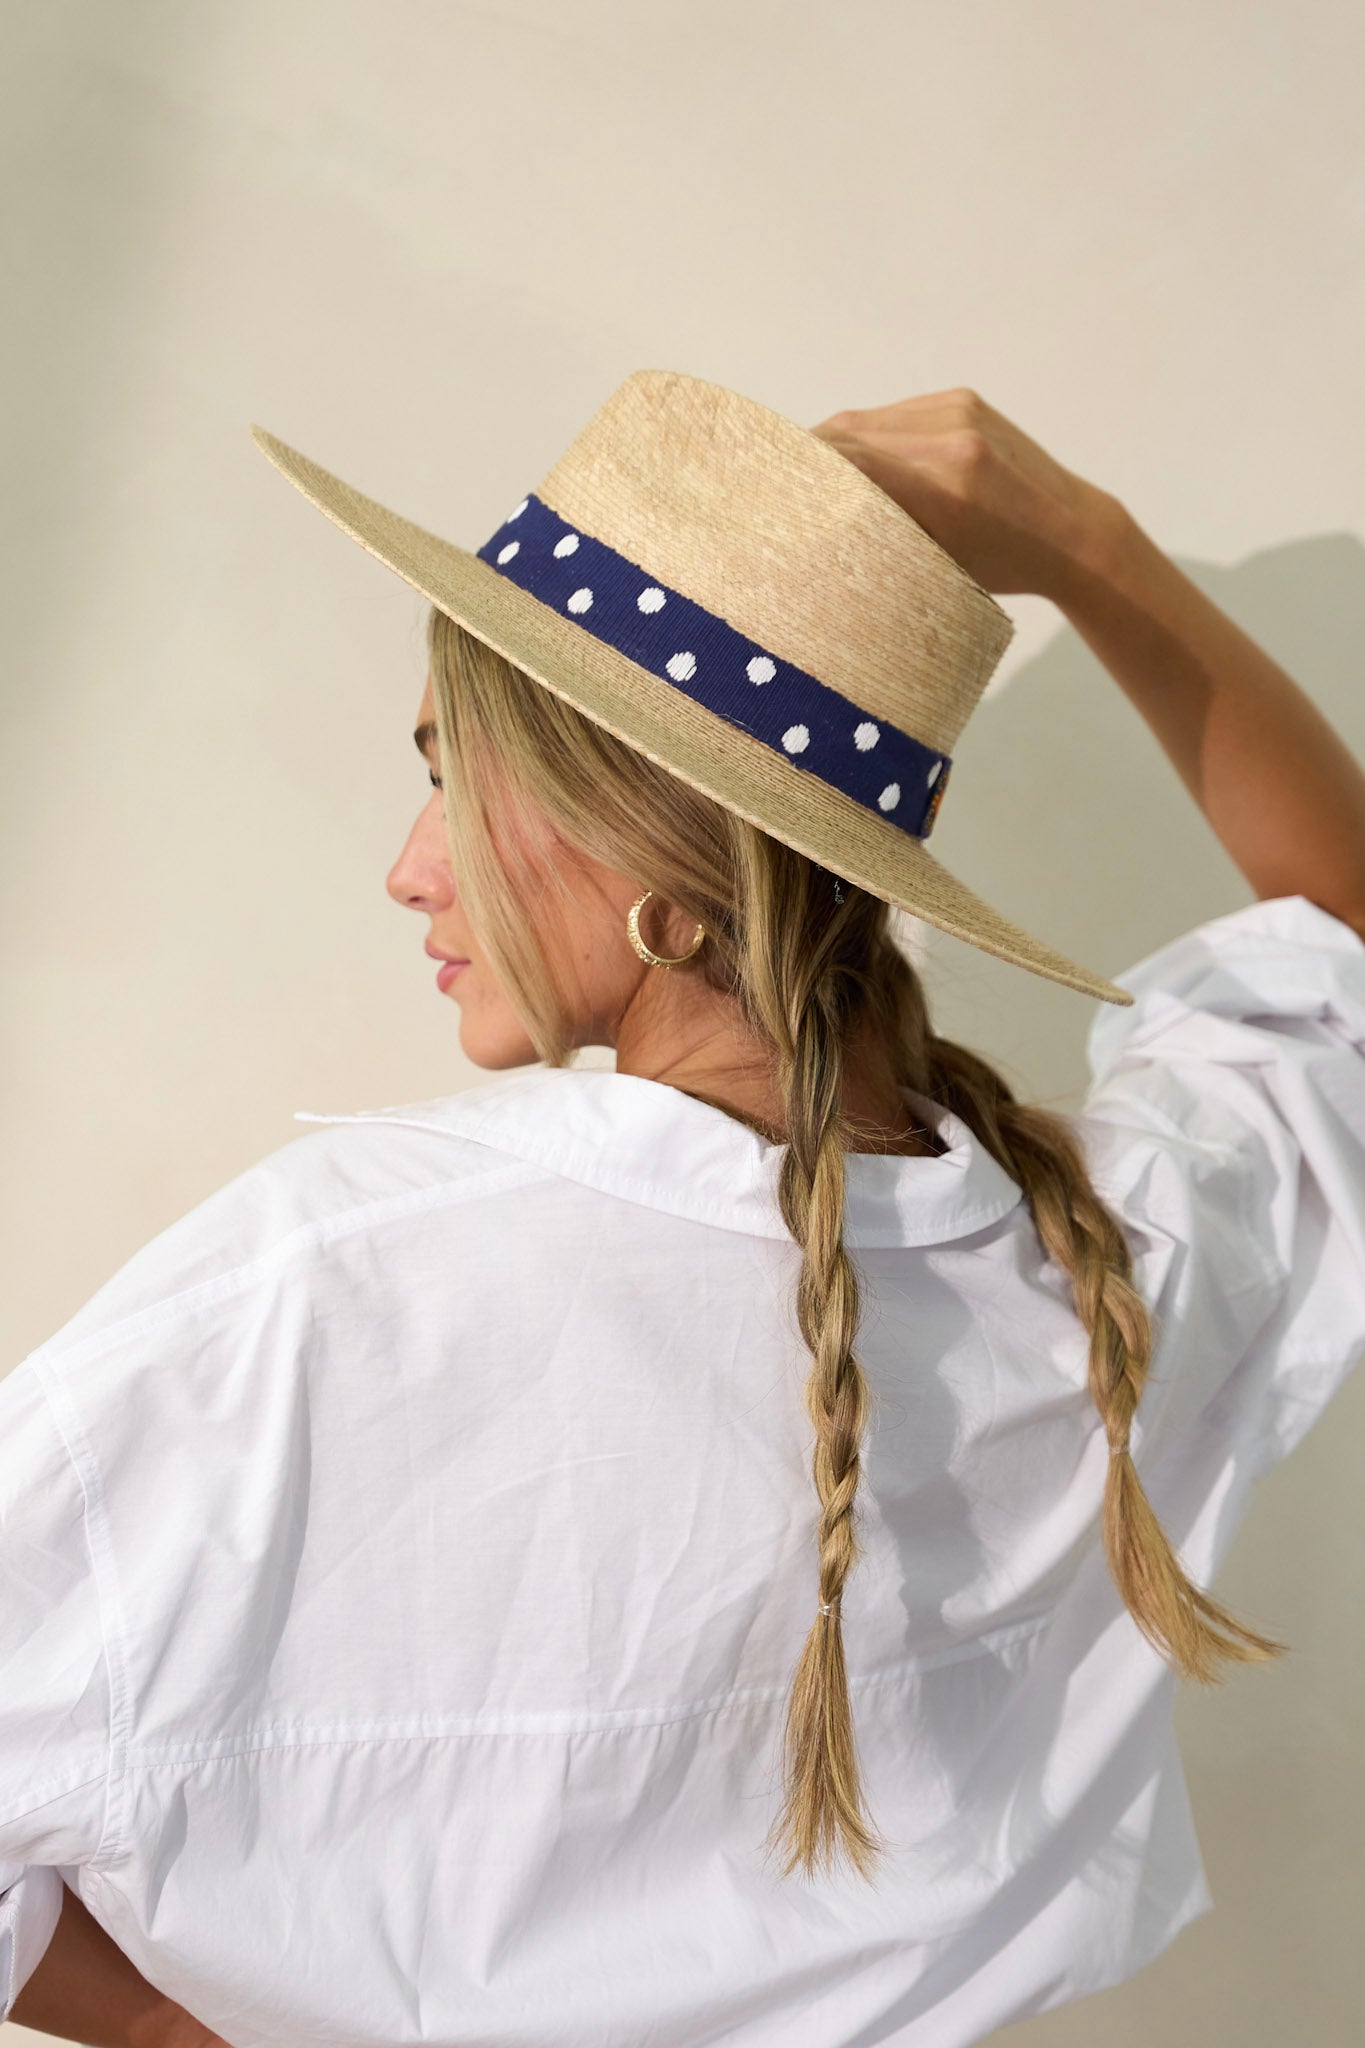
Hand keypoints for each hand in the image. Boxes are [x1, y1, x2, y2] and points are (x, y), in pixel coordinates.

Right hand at [808, 387, 1121, 602]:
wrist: (1071, 531)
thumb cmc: (1001, 567)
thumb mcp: (935, 565)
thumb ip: (881, 534)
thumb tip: (813, 522)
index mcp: (945, 489)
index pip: (848, 462)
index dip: (801, 469)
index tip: (765, 488)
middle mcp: (951, 440)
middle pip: (850, 433)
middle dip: (810, 455)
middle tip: (777, 481)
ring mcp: (959, 412)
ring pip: (868, 420)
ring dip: (836, 445)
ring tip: (812, 473)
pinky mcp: (963, 399)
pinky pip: (896, 413)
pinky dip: (871, 435)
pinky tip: (860, 459)